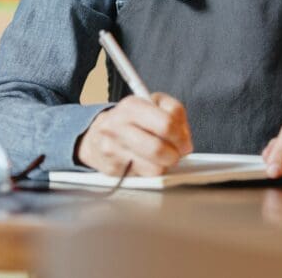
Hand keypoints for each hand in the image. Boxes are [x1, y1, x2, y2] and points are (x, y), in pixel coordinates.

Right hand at [75, 92, 191, 175]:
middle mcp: (118, 126)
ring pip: (153, 167)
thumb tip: (185, 139)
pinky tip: (149, 163)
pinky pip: (144, 177)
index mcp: (131, 105)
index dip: (181, 136)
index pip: (166, 123)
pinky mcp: (112, 169)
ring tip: (163, 157)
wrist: (97, 135)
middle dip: (175, 154)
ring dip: (165, 165)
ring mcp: (112, 149)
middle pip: (158, 148)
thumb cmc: (132, 120)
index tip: (185, 142)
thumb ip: (175, 113)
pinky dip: (152, 172)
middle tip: (178, 153)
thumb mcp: (153, 104)